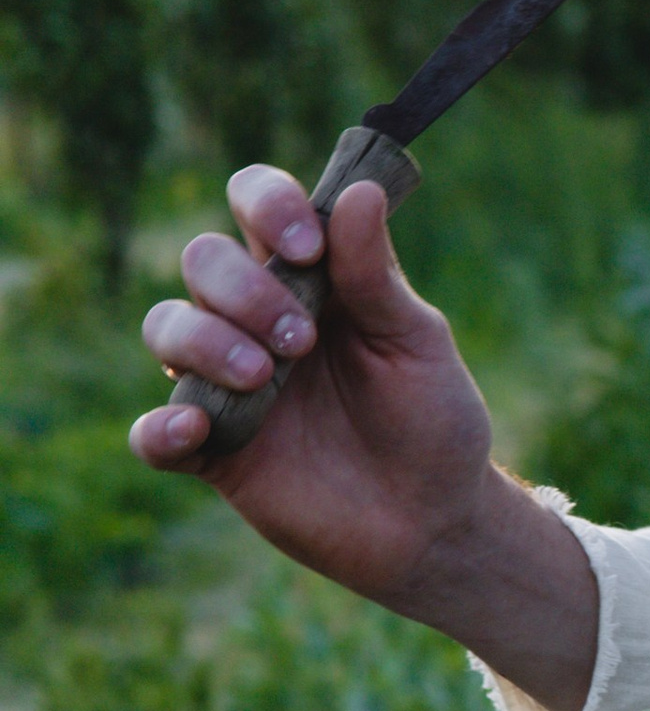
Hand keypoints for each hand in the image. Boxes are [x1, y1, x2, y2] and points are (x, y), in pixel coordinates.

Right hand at [132, 164, 599, 710]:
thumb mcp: (416, 343)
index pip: (258, 205)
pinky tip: (192, 429)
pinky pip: (153, 435)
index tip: (308, 248)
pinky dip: (159, 429)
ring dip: (204, 341)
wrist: (435, 519)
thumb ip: (377, 276)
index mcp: (312, 277)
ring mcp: (228, 383)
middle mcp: (257, 319)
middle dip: (242, 287)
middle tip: (302, 339)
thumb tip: (359, 190)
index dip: (268, 206)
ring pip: (166, 328)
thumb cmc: (431, 419)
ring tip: (264, 376)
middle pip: (204, 259)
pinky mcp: (214, 452)